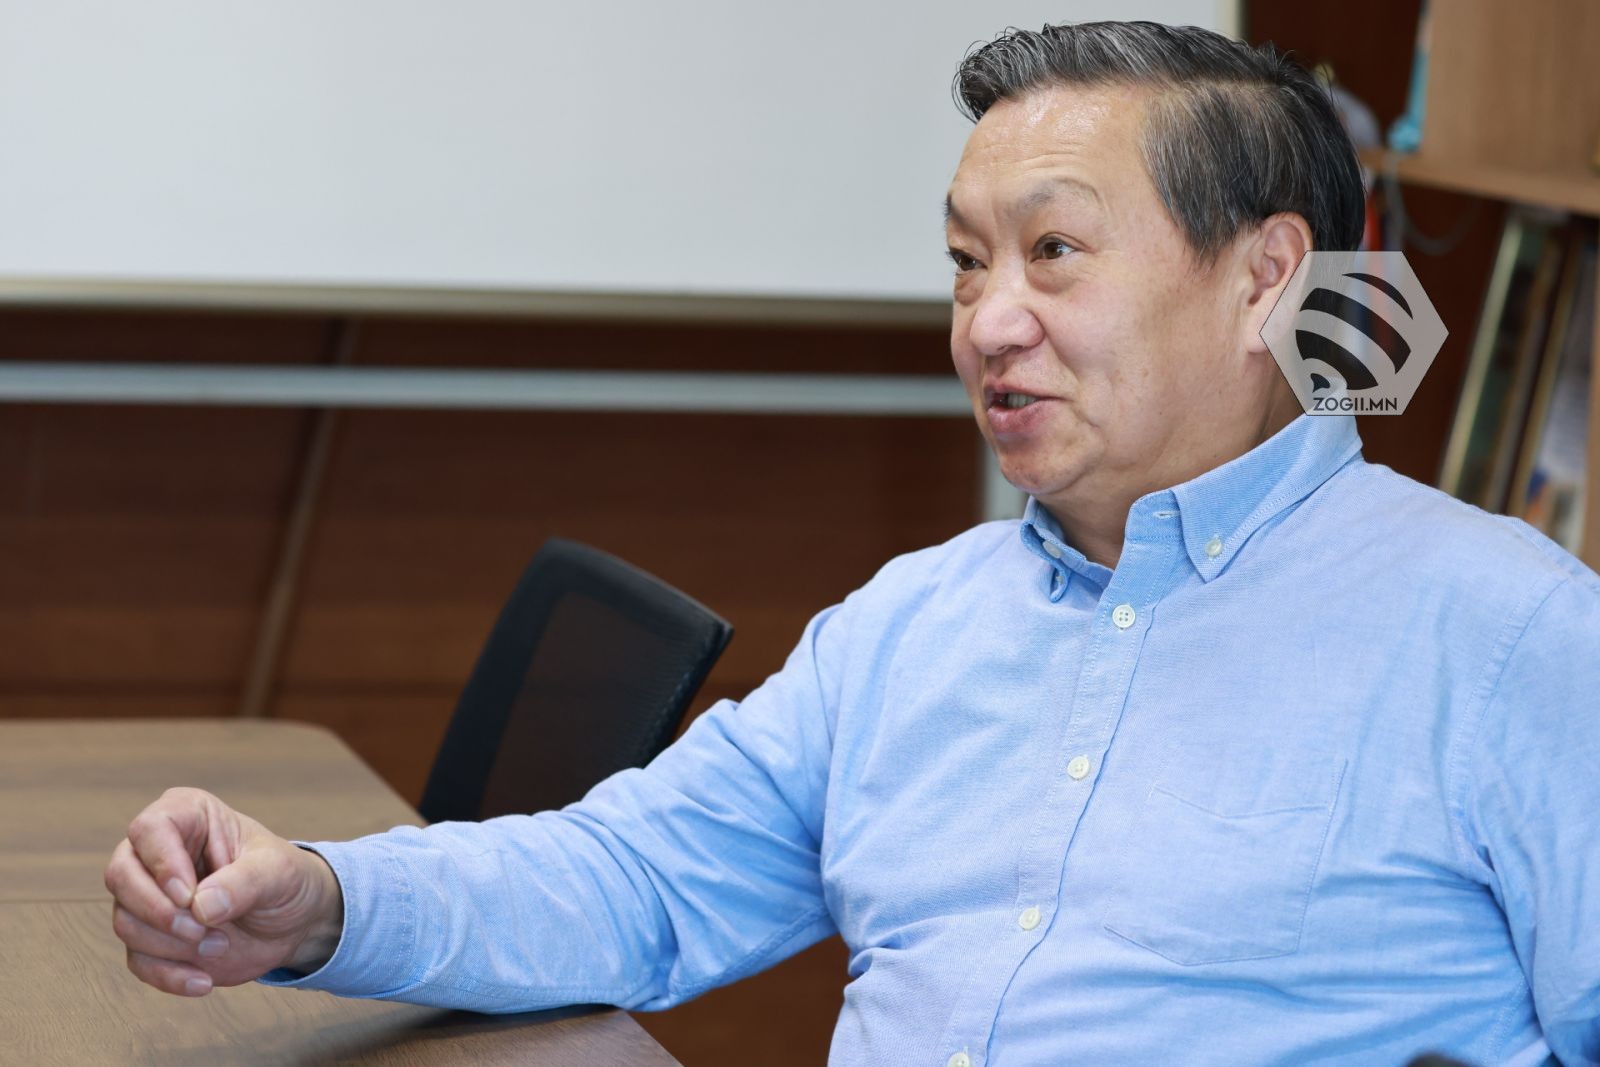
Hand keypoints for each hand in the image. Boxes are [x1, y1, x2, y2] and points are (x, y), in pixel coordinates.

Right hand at [103, 786, 343, 996]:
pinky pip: (137, 960)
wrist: (294, 920)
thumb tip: (200, 908)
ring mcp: (148, 895)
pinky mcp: (151, 937)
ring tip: (221, 945)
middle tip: (203, 930)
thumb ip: (244, 882)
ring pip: (126, 921)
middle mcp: (156, 852)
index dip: (162, 865)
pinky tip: (204, 981)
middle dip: (161, 912)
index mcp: (187, 815)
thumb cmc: (286, 879)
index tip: (190, 896)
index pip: (149, 830)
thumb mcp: (278, 872)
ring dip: (173, 944)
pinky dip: (169, 975)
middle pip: (121, 876)